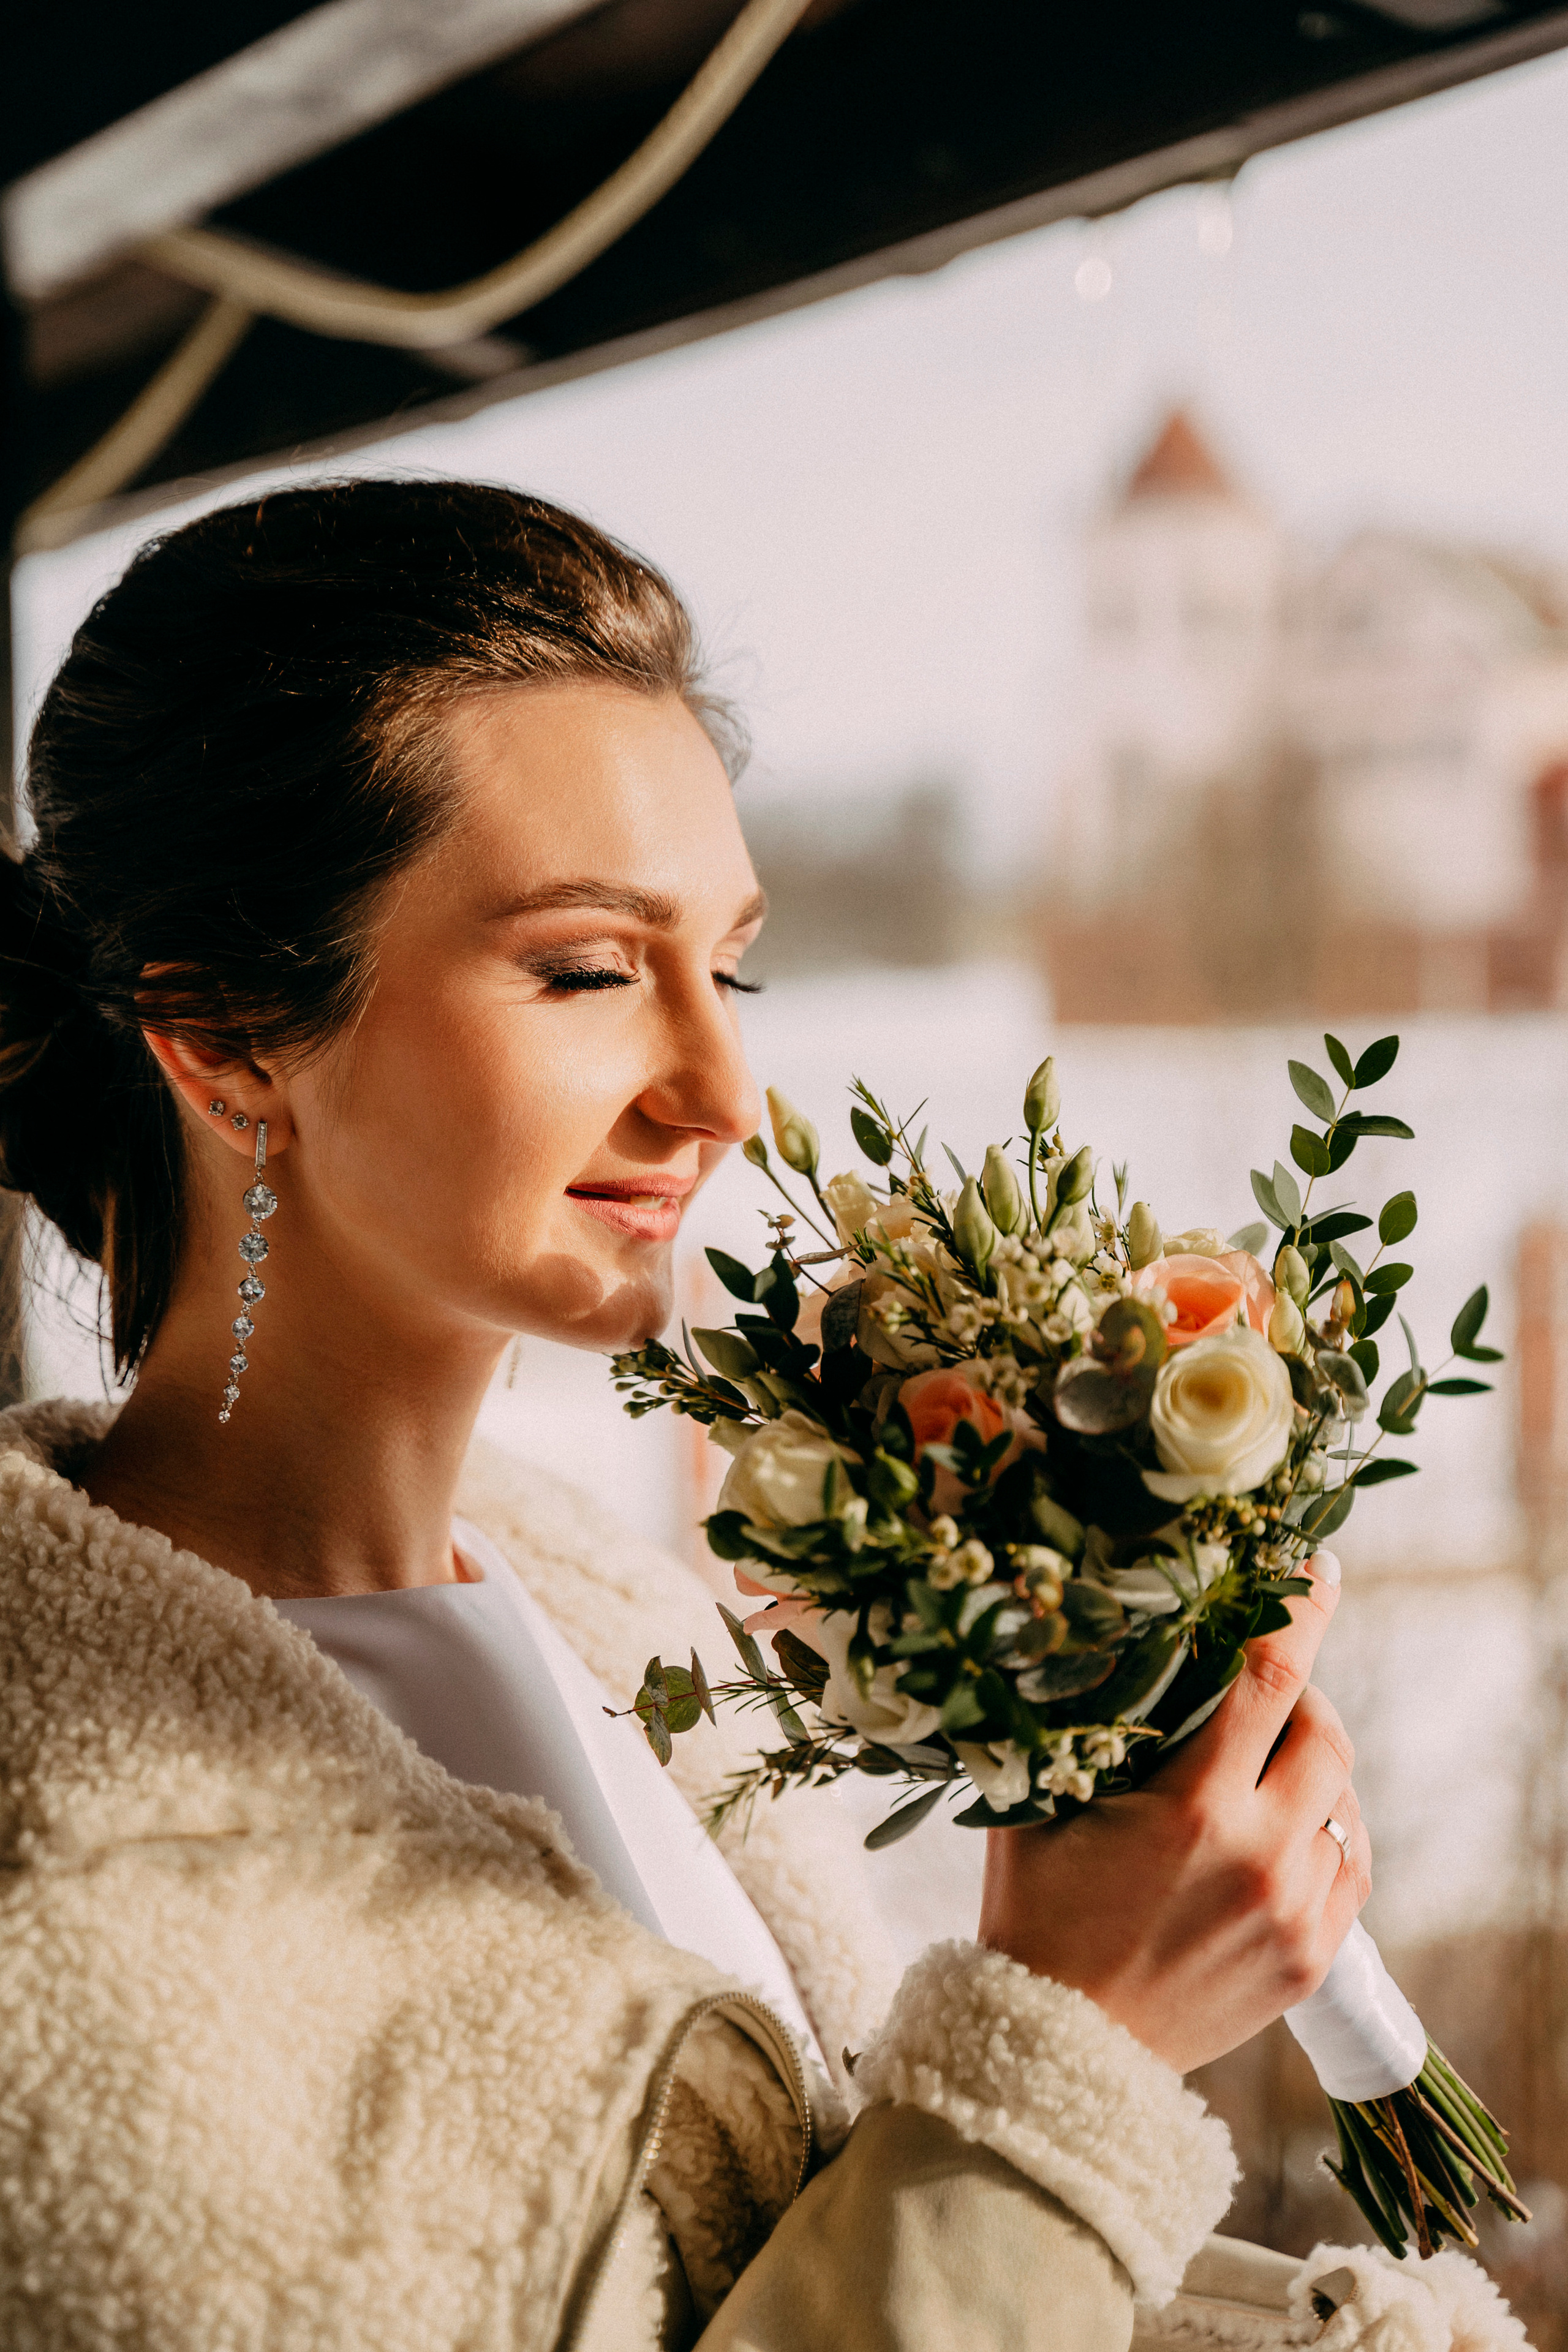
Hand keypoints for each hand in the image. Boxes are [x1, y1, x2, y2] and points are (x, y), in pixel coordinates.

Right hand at [977, 1552, 1371, 2073]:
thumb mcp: (1040, 1805)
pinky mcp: (1310, 1959)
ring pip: (1344, 1802)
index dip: (1300, 1611)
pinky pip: (1351, 1868)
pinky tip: (1285, 1828)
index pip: (1271, 1678)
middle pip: (1327, 1733)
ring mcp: (1295, 1914)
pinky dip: (1329, 1832)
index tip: (1320, 1567)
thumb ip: (1073, 1726)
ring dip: (1315, 1768)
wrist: (1058, 2053)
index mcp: (1193, 1809)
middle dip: (1304, 1694)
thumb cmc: (1037, 1916)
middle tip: (1265, 1688)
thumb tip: (1080, 1637)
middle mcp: (1259, 1857)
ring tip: (1263, 1767)